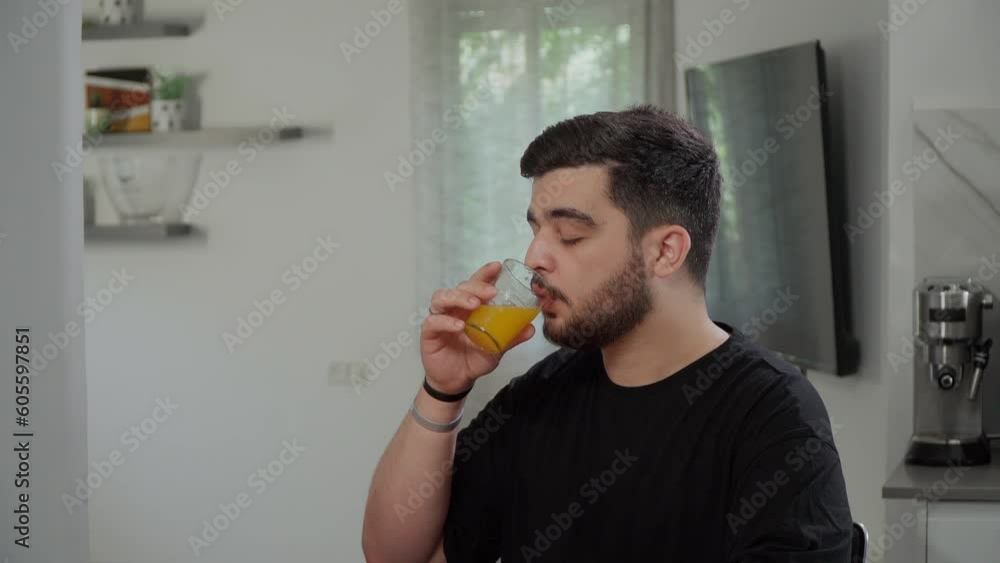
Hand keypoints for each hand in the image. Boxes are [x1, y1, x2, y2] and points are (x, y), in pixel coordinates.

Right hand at [420, 262, 535, 393]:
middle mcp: (454, 309)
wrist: (458, 381)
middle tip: (491, 292)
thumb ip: (511, 337)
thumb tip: (531, 328)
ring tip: (474, 304)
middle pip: (460, 287)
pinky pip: (434, 321)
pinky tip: (459, 326)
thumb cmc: (474, 359)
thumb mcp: (497, 348)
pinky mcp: (429, 333)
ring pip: (442, 298)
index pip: (475, 284)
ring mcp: (440, 318)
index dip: (484, 273)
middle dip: (475, 286)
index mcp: (469, 307)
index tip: (497, 266)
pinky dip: (446, 321)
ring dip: (459, 298)